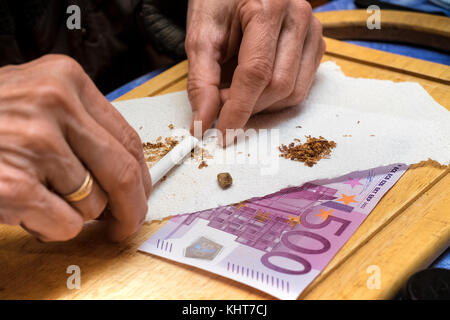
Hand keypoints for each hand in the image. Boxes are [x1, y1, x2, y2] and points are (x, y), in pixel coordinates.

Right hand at [0, 55, 150, 241]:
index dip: (142, 175)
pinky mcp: (14, 186)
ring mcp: (34, 145)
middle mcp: (54, 106)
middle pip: (123, 173)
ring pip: (93, 203)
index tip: (142, 194)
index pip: (127, 138)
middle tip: (127, 223)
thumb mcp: (36, 101)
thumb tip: (124, 171)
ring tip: (42, 196)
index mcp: (66, 80)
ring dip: (75, 213)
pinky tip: (29, 210)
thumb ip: (80, 127)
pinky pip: (66, 225)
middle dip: (132, 208)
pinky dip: (53, 228)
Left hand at [185, 0, 324, 142]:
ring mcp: (312, 31)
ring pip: (294, 92)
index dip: (238, 109)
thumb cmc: (218, 1)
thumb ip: (201, 81)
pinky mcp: (315, 44)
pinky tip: (255, 86)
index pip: (256, 73)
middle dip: (248, 106)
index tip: (223, 133)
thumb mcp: (201, 35)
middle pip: (278, 86)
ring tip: (236, 92)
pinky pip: (301, 86)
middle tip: (220, 102)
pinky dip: (275, 97)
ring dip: (262, 105)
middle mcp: (298, 17)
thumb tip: (204, 121)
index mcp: (268, 8)